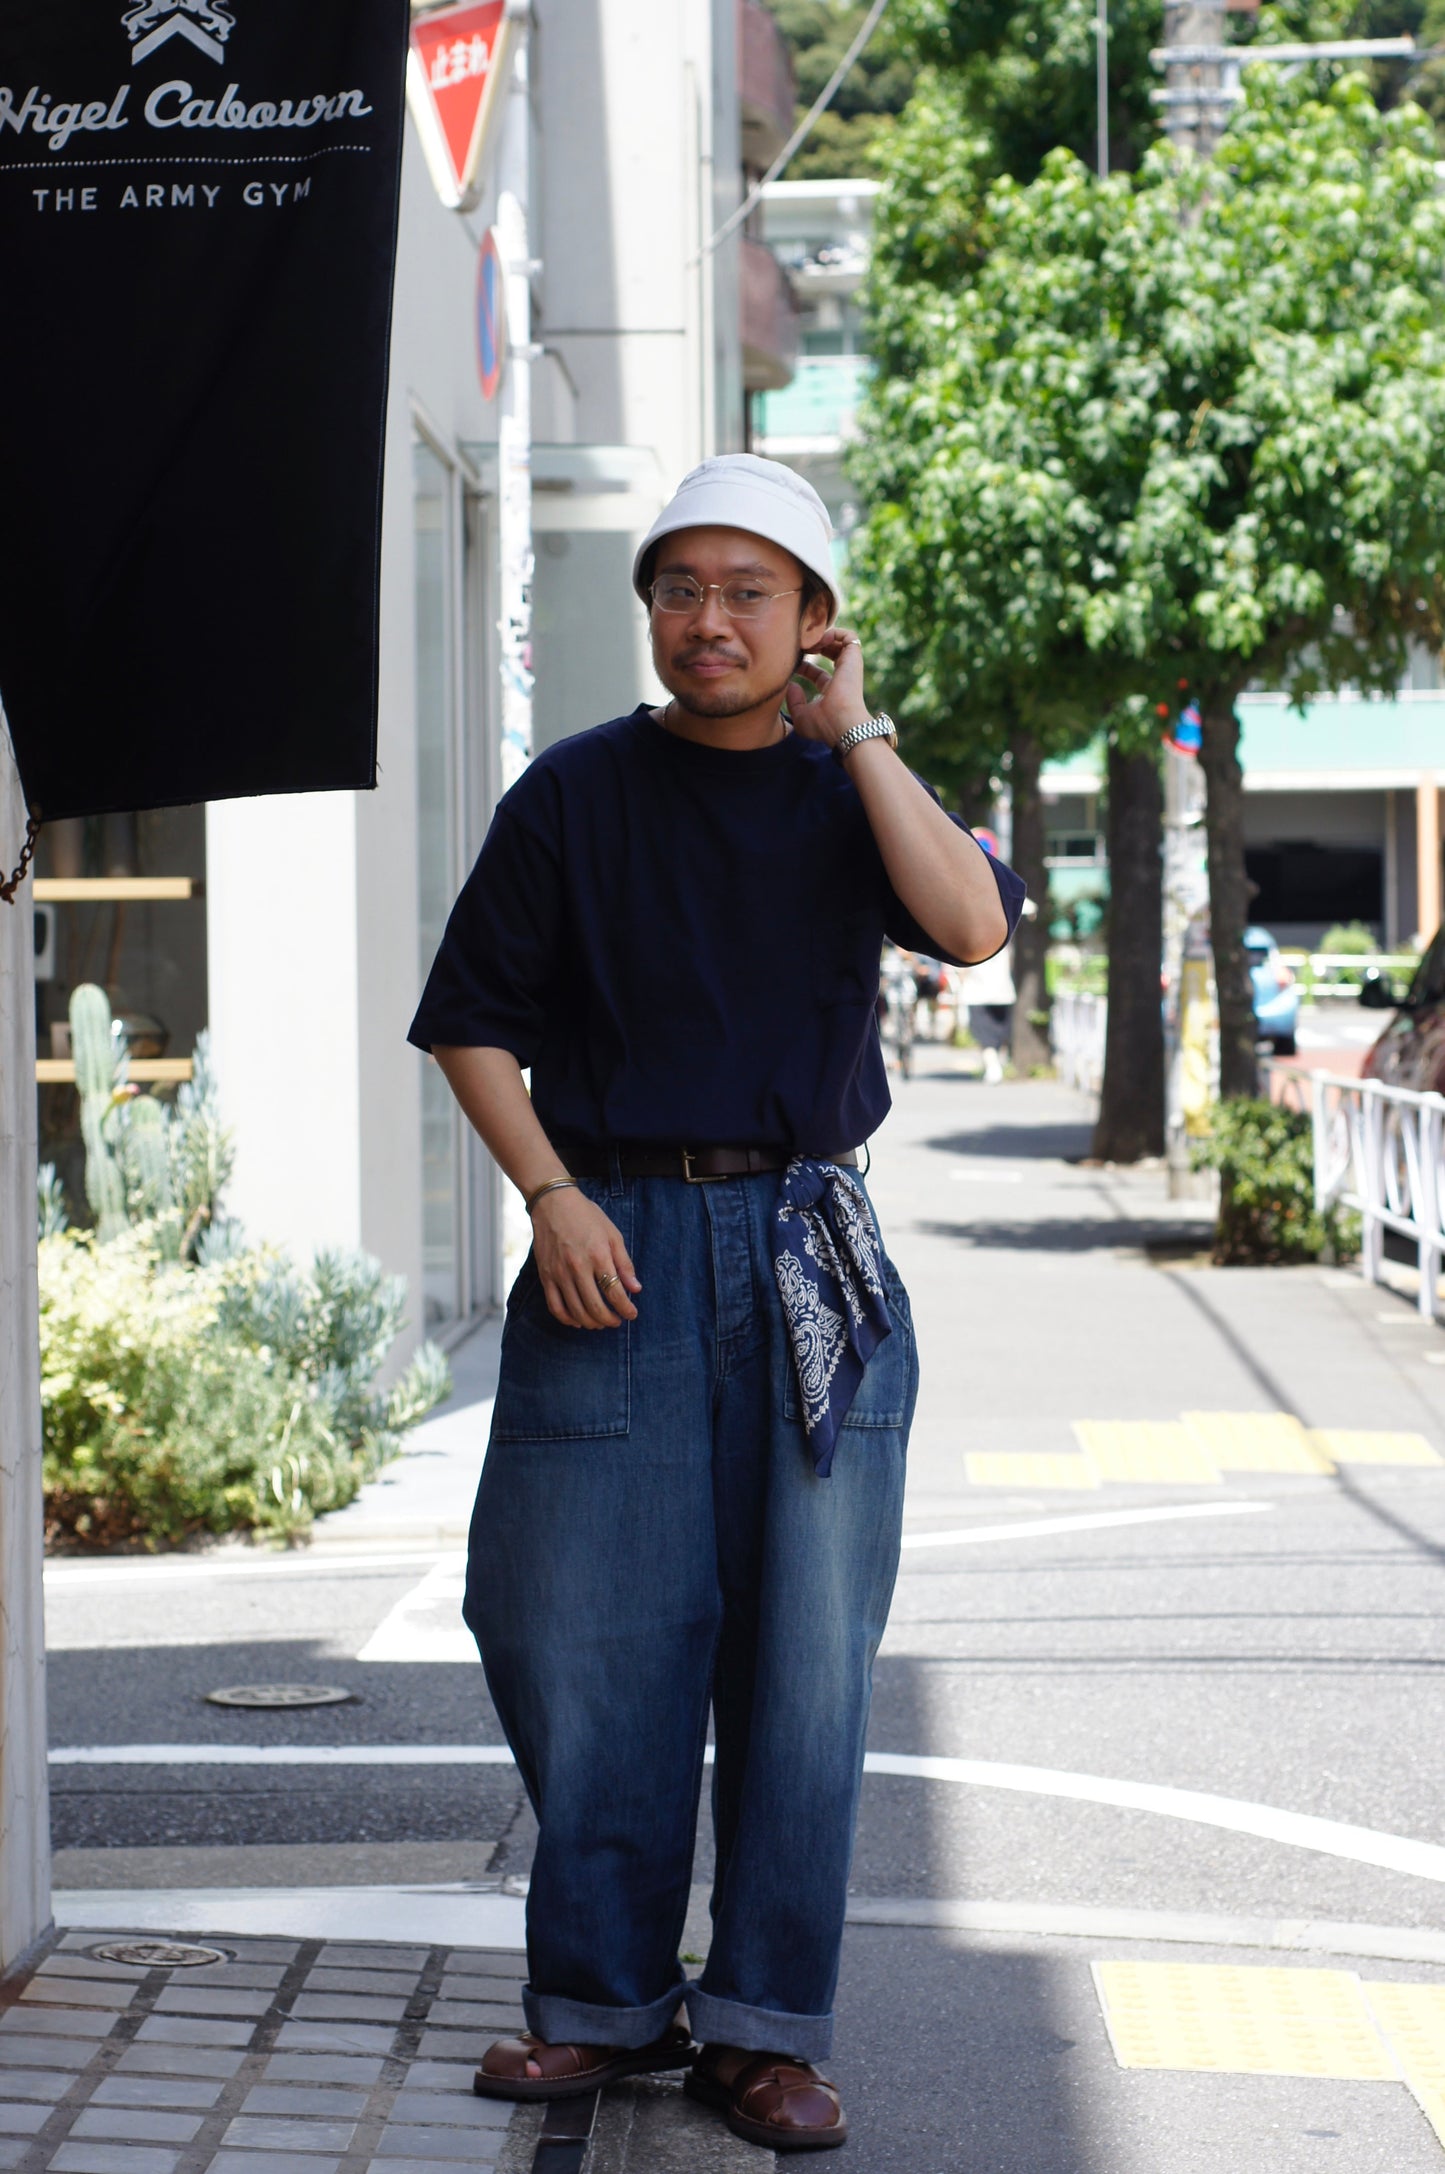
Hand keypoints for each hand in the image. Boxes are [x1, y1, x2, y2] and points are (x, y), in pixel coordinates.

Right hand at [529, 1187, 640, 1328]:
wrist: (553, 1203)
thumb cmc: (586, 1217)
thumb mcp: (612, 1234)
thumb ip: (624, 1263)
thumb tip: (635, 1289)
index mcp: (598, 1255)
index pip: (614, 1292)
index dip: (625, 1308)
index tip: (632, 1314)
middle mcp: (578, 1267)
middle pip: (595, 1306)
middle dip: (610, 1319)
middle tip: (617, 1321)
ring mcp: (559, 1273)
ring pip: (576, 1311)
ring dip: (591, 1322)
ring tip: (600, 1322)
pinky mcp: (546, 1276)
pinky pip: (555, 1306)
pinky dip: (567, 1319)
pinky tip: (577, 1321)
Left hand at [786, 627, 869, 752]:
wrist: (841, 723)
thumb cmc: (823, 725)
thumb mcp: (801, 716)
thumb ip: (794, 701)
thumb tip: (790, 685)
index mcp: (831, 692)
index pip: (817, 674)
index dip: (804, 666)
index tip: (791, 663)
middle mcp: (841, 678)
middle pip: (828, 655)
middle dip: (812, 647)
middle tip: (799, 647)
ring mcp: (848, 667)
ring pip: (838, 643)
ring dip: (821, 637)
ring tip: (808, 642)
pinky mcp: (854, 658)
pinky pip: (849, 636)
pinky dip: (835, 632)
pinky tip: (820, 639)